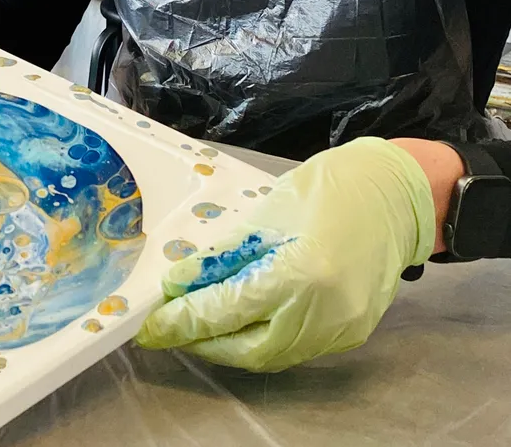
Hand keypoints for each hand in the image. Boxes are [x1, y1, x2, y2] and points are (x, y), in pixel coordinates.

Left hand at [136, 137, 437, 372]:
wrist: (394, 194)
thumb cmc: (329, 190)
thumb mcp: (266, 214)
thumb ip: (224, 256)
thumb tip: (183, 284)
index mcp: (299, 274)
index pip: (226, 310)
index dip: (183, 319)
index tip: (151, 323)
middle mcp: (321, 312)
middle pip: (246, 348)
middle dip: (202, 340)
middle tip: (170, 325)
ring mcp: (339, 329)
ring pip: (269, 355)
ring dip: (228, 344)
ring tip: (199, 323)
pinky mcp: (349, 333)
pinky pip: (293, 349)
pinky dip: (259, 339)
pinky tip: (239, 321)